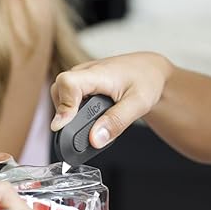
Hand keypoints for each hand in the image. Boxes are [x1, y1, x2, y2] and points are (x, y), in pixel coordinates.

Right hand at [50, 52, 172, 146]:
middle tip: (82, 130)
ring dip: (69, 113)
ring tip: (90, 124)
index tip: (63, 126)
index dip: (63, 106)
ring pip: (61, 93)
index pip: (68, 83)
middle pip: (59, 90)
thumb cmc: (147, 81)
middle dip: (65, 114)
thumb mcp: (139, 104)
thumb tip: (94, 140)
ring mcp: (83, 75)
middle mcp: (86, 71)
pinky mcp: (83, 81)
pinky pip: (69, 94)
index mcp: (99, 73)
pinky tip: (90, 117)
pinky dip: (74, 109)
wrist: (151, 70)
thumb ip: (116, 122)